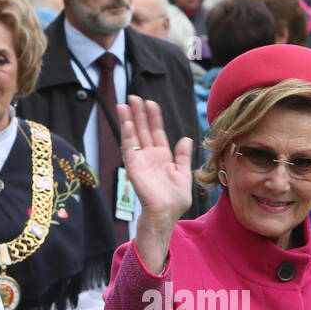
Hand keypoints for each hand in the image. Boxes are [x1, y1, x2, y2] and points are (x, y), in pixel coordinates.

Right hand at [117, 96, 192, 273]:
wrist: (166, 213)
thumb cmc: (175, 199)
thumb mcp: (184, 173)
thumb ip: (183, 155)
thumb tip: (186, 138)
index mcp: (162, 156)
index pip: (156, 131)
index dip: (154, 117)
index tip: (151, 103)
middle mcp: (150, 156)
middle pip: (143, 129)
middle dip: (138, 113)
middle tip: (133, 97)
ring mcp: (140, 161)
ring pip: (133, 136)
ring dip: (128, 120)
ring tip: (124, 104)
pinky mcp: (134, 168)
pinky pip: (129, 149)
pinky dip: (127, 136)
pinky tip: (126, 123)